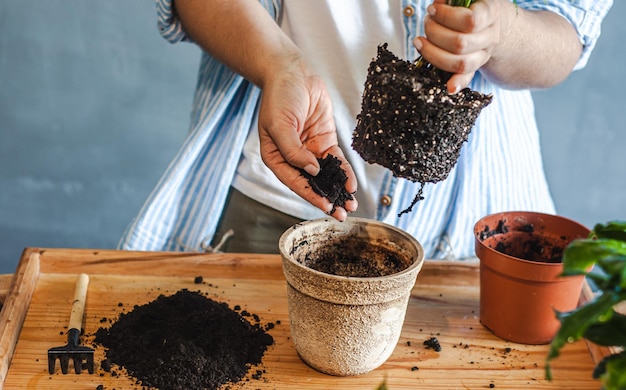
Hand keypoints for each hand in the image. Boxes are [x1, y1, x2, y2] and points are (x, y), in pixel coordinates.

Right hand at [257, 59, 357, 220]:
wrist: (292, 72)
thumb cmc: (279, 97)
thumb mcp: (280, 124)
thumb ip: (293, 150)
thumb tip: (311, 170)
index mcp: (276, 158)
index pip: (295, 182)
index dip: (310, 195)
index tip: (325, 206)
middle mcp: (293, 158)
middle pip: (312, 183)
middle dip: (327, 199)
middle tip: (341, 215)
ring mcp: (310, 150)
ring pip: (326, 175)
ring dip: (337, 190)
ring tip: (349, 205)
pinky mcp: (324, 141)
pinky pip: (336, 161)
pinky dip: (344, 173)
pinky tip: (351, 185)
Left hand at [414, 0, 502, 92]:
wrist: (492, 22)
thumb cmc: (472, 6)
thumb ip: (451, 0)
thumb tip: (438, 4)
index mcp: (490, 13)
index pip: (471, 21)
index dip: (446, 16)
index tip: (432, 9)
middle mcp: (490, 36)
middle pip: (460, 44)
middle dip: (435, 33)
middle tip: (426, 22)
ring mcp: (483, 54)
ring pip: (460, 62)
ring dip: (433, 53)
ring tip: (419, 41)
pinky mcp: (474, 67)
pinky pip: (467, 77)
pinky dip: (457, 83)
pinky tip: (449, 87)